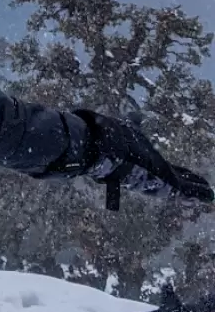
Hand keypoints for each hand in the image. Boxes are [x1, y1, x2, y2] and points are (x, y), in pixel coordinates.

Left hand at [77, 111, 213, 205]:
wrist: (106, 146)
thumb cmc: (114, 138)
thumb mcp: (131, 129)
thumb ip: (135, 123)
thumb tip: (138, 115)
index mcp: (146, 162)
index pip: (164, 169)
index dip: (176, 172)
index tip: (183, 176)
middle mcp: (153, 173)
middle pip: (177, 180)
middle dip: (191, 184)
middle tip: (205, 190)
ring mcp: (159, 178)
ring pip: (183, 187)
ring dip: (197, 189)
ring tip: (210, 194)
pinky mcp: (165, 181)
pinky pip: (185, 190)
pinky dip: (198, 193)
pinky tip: (210, 196)